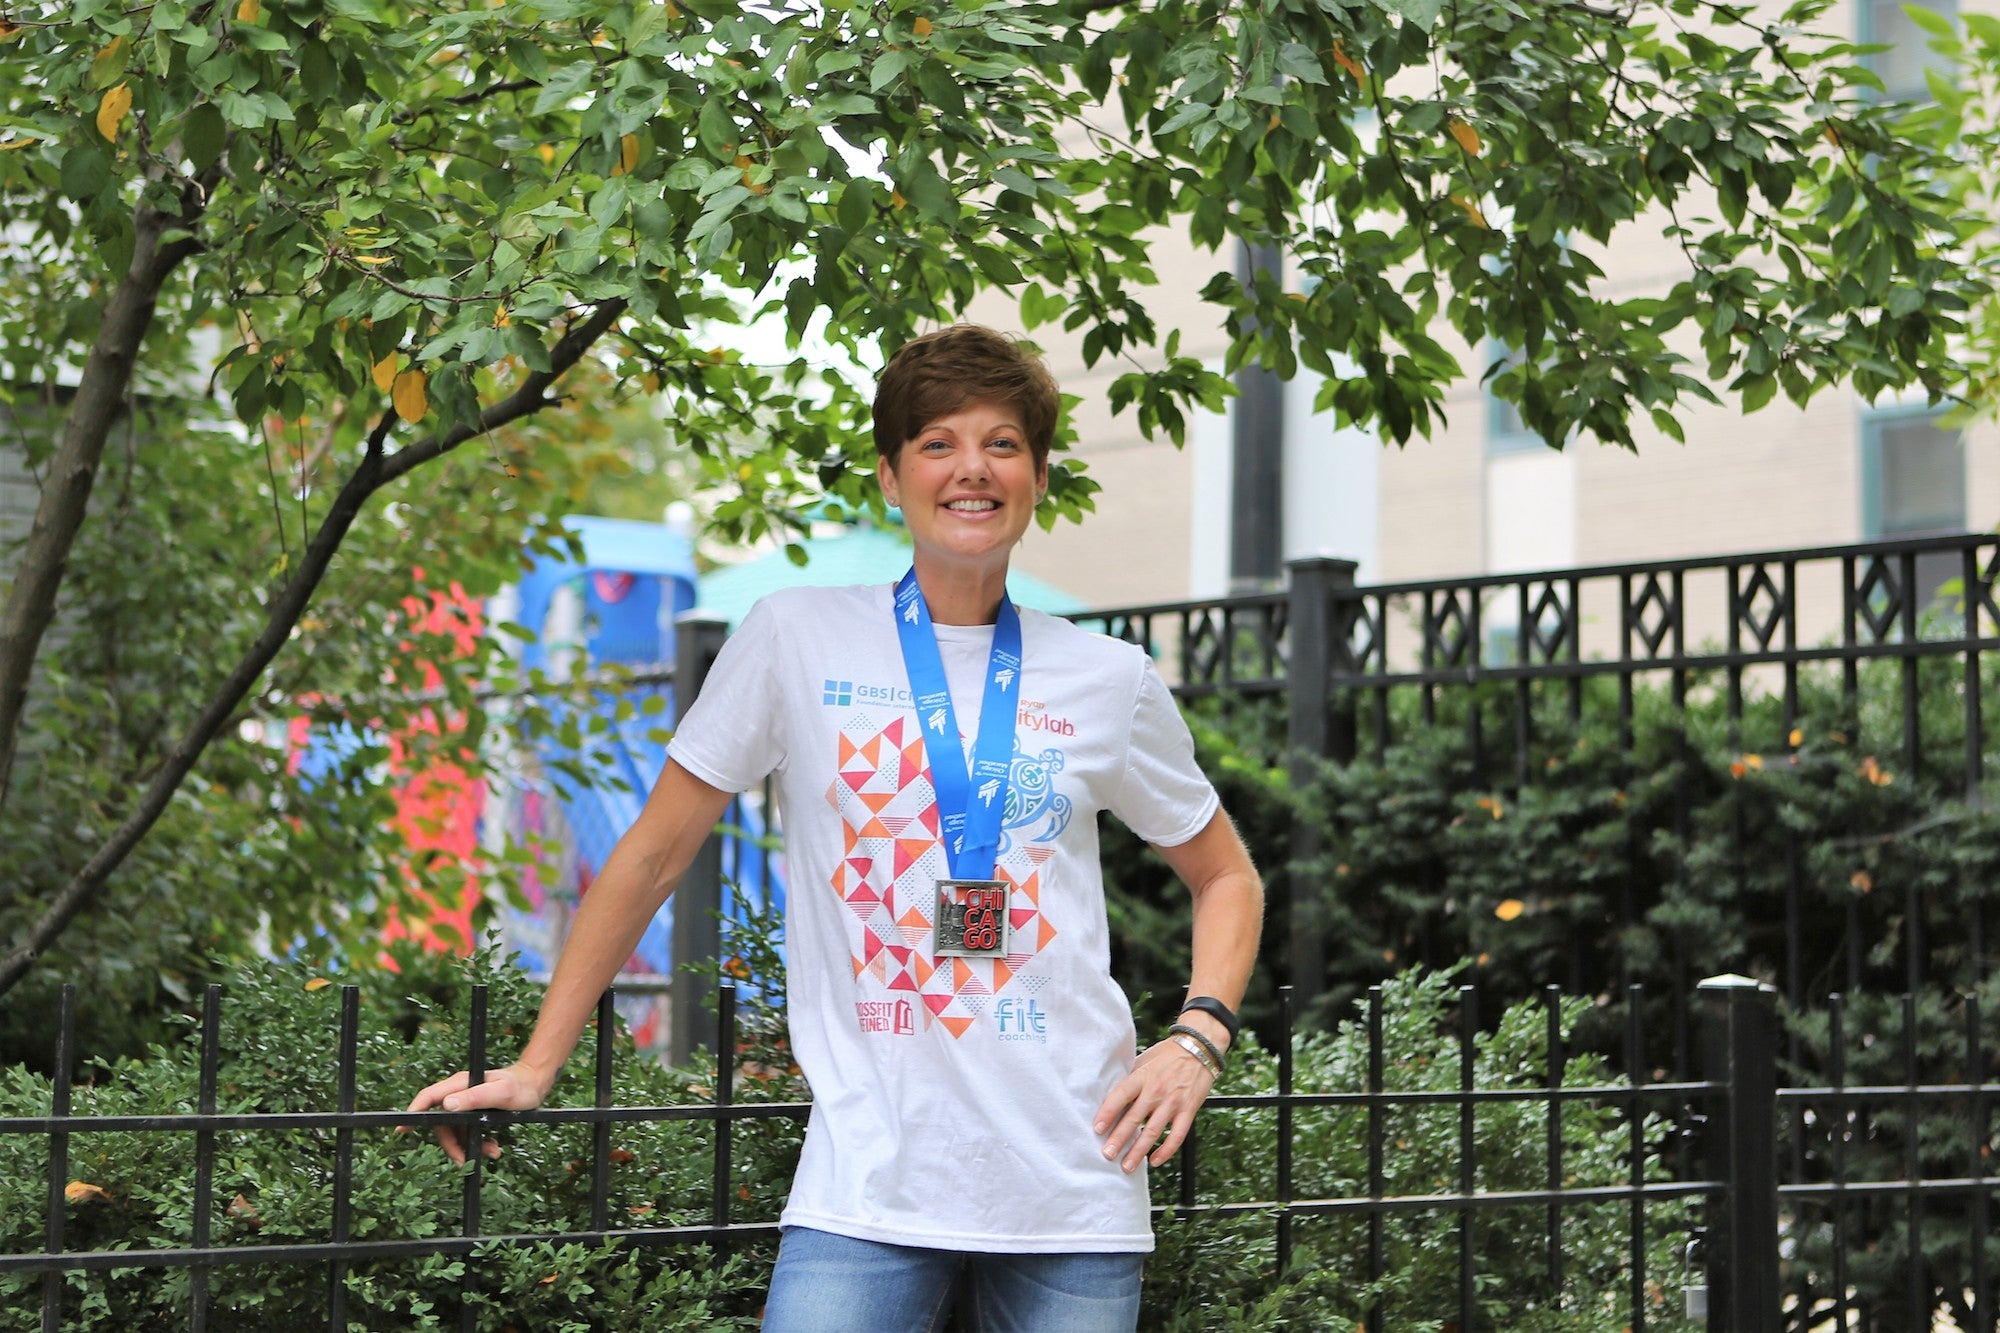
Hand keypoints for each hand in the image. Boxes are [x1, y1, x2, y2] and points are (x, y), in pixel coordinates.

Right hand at [403, 1061, 553, 1163]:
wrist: (536, 1084)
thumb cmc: (520, 1086)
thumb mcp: (501, 1093)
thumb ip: (475, 1097)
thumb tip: (446, 1106)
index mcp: (460, 1084)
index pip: (429, 1097)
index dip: (414, 1112)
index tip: (402, 1129)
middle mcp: (459, 1093)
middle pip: (441, 1123)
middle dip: (452, 1145)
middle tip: (464, 1161)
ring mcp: (466, 1103)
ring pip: (456, 1131)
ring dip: (468, 1147)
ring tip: (491, 1153)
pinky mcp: (474, 1113)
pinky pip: (468, 1132)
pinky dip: (478, 1143)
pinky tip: (493, 1148)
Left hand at [1092, 1040, 1215, 1173]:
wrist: (1199, 1049)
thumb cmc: (1167, 1055)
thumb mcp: (1143, 1060)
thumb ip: (1129, 1078)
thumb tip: (1108, 1096)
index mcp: (1142, 1076)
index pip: (1121, 1096)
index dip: (1108, 1113)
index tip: (1097, 1128)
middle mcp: (1156, 1090)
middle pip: (1134, 1119)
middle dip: (1119, 1139)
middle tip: (1107, 1155)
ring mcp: (1173, 1102)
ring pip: (1153, 1132)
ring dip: (1139, 1151)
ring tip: (1126, 1166)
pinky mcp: (1188, 1110)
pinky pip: (1177, 1136)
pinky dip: (1166, 1151)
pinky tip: (1155, 1161)